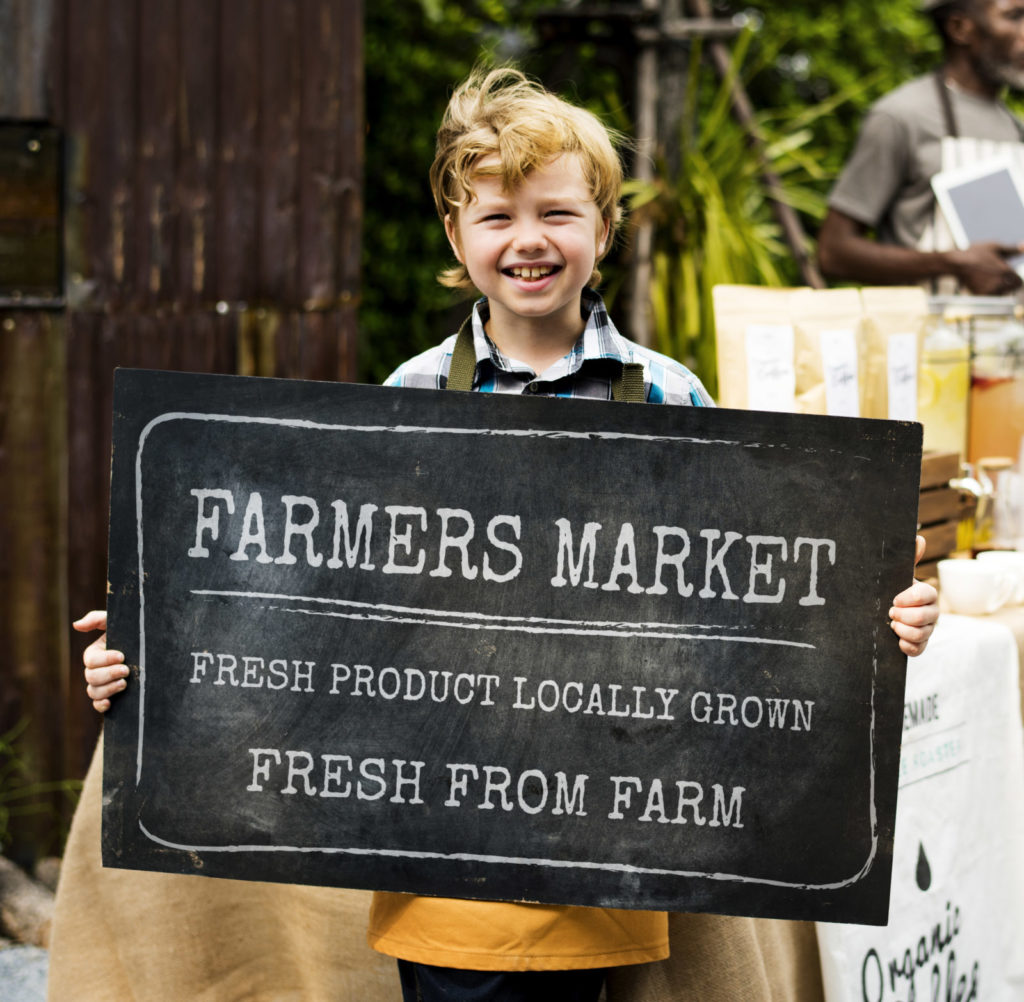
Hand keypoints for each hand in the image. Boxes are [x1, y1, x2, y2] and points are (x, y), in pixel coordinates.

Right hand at [73, 610, 127, 712]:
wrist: (155, 649)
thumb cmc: (134, 633)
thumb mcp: (117, 622)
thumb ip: (98, 619)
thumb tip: (76, 625)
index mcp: (96, 654)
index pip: (91, 660)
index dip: (105, 660)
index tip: (122, 656)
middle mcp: (96, 670)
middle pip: (91, 677)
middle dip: (108, 674)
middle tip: (126, 670)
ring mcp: (103, 684)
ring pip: (93, 691)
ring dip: (107, 689)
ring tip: (124, 684)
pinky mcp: (110, 696)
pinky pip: (98, 705)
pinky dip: (101, 705)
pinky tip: (110, 703)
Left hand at [889, 536, 937, 656]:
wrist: (881, 611)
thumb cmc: (892, 590)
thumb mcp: (898, 575)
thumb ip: (909, 559)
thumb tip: (919, 538)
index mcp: (927, 593)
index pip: (926, 594)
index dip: (909, 598)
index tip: (894, 599)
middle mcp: (932, 611)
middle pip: (924, 617)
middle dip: (903, 615)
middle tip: (890, 612)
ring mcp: (928, 629)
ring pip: (921, 634)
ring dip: (902, 630)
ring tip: (891, 624)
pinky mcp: (921, 644)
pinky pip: (918, 650)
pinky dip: (906, 646)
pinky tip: (896, 640)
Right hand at [948, 242, 1023, 295]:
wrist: (956, 263)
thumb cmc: (976, 253)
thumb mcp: (995, 247)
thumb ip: (1012, 249)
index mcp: (1007, 272)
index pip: (1019, 283)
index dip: (1013, 280)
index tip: (1006, 277)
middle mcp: (1000, 283)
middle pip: (1010, 290)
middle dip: (1004, 284)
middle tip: (992, 276)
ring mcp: (990, 291)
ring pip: (999, 294)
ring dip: (995, 289)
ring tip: (985, 278)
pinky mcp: (981, 296)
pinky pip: (988, 297)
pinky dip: (985, 292)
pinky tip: (979, 282)